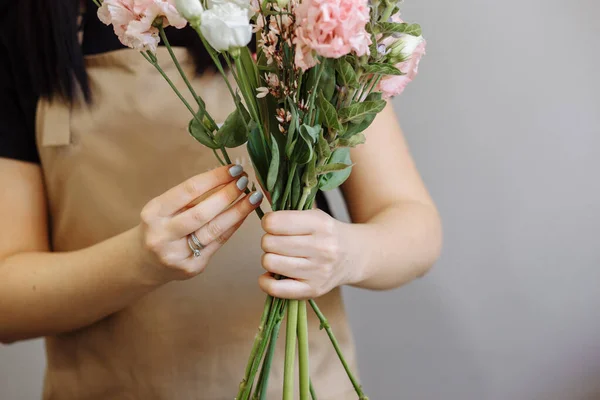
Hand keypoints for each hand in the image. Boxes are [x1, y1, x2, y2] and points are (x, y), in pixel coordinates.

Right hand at [138, 164, 262, 282]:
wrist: (145, 263)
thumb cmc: (161, 226)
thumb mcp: (165, 208)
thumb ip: (191, 196)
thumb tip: (227, 177)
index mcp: (154, 213)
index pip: (189, 190)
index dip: (215, 178)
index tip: (235, 169)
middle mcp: (162, 235)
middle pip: (202, 212)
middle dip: (228, 195)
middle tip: (246, 181)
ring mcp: (177, 254)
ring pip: (214, 230)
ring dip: (237, 212)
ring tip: (253, 198)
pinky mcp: (192, 268)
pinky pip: (218, 244)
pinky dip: (233, 227)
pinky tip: (244, 215)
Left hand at [258, 209, 359, 298]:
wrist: (354, 256)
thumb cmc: (327, 233)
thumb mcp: (313, 214)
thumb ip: (286, 207)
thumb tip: (256, 193)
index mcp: (320, 224)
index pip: (274, 222)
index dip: (268, 222)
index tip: (274, 224)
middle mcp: (322, 248)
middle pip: (269, 243)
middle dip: (269, 241)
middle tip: (279, 242)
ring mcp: (318, 271)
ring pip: (270, 263)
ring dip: (270, 258)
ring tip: (281, 256)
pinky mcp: (313, 290)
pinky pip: (275, 289)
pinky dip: (266, 281)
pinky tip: (272, 274)